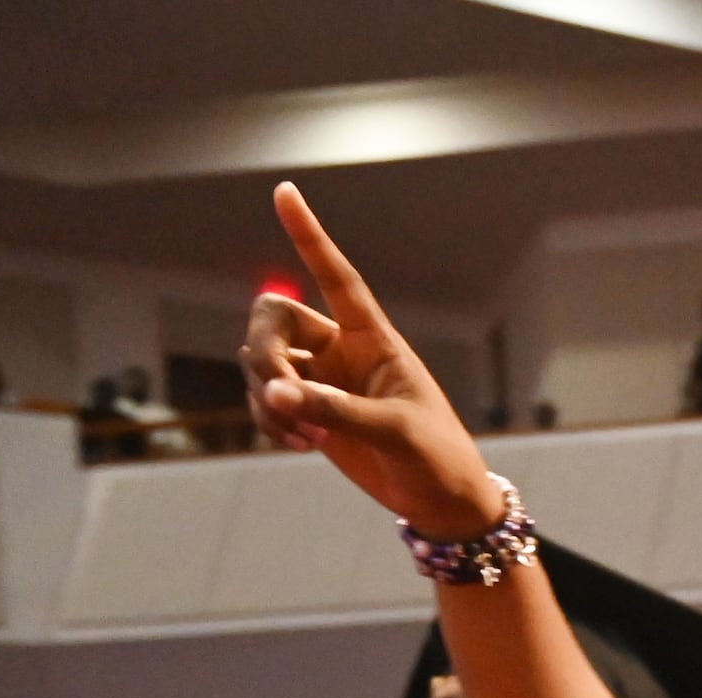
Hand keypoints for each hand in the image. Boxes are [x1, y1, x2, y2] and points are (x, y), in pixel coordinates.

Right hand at [244, 185, 502, 537]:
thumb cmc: (437, 457)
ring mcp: (320, 380)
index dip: (311, 236)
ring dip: (266, 397)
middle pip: (273, 321)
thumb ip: (335, 411)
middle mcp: (341, 350)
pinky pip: (264, 400)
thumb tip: (274, 393)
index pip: (337, 277)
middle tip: (280, 395)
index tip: (285, 191)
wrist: (441, 502)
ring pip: (260, 364)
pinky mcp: (307, 412)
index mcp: (374, 338)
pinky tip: (298, 444)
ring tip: (303, 436)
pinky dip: (268, 420)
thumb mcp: (395, 432)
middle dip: (262, 355)